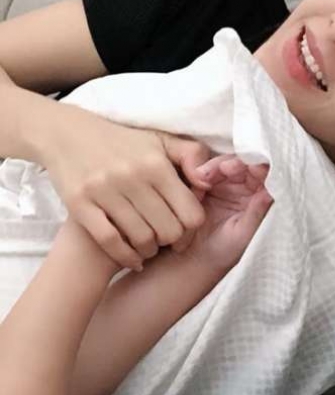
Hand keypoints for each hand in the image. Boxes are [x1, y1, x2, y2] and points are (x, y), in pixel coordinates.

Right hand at [43, 104, 212, 270]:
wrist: (66, 135)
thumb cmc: (123, 143)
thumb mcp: (161, 140)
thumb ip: (193, 157)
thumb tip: (208, 183)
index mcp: (156, 164)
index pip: (191, 213)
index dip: (193, 230)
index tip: (187, 233)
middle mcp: (131, 177)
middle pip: (169, 231)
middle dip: (172, 242)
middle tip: (167, 241)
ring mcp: (104, 191)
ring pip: (142, 239)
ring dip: (150, 250)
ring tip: (150, 247)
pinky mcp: (80, 205)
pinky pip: (110, 242)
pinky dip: (126, 256)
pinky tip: (134, 259)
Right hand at [180, 156, 271, 274]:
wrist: (194, 260)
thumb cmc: (223, 252)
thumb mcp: (242, 235)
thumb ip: (256, 214)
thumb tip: (271, 193)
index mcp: (260, 199)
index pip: (264, 176)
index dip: (260, 167)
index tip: (252, 167)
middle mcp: (245, 189)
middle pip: (243, 165)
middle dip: (234, 163)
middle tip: (223, 169)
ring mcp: (225, 185)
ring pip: (223, 165)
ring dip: (214, 166)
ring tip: (203, 177)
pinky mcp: (204, 185)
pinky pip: (204, 171)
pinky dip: (201, 171)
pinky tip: (197, 179)